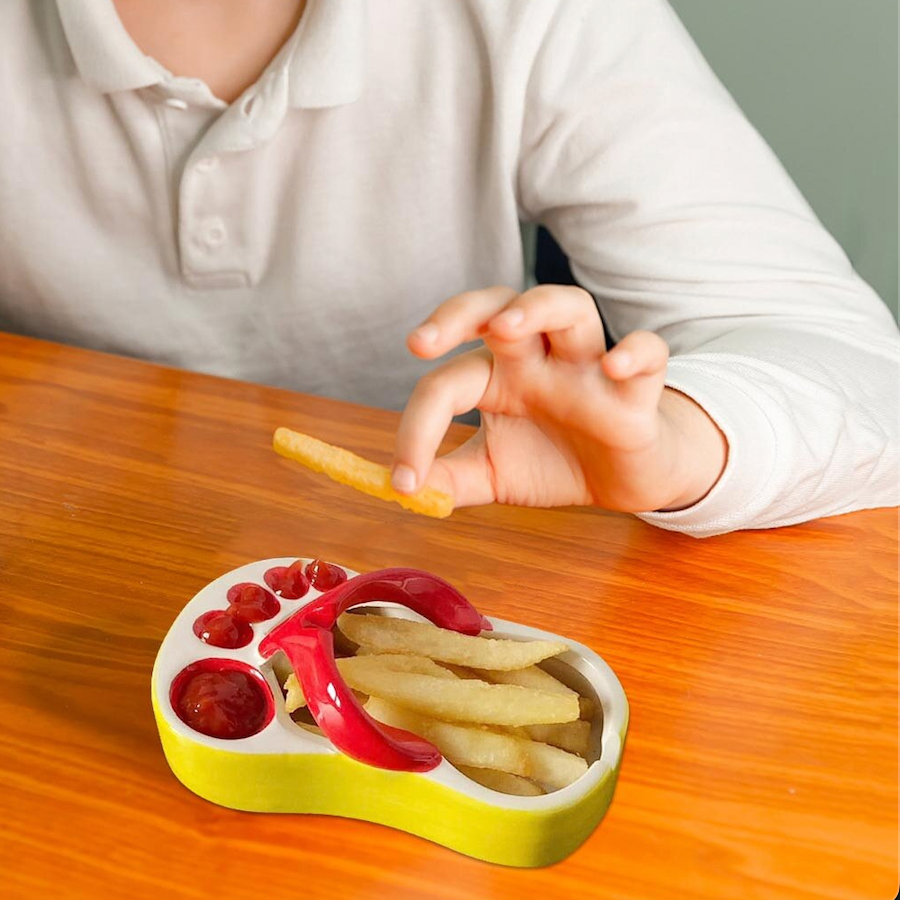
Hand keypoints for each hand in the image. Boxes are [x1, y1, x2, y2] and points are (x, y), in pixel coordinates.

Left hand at [391, 285, 726, 512]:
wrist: (621, 480)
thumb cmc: (553, 463)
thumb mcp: (492, 475)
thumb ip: (448, 480)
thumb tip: (401, 488)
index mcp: (497, 377)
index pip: (448, 381)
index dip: (418, 427)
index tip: (404, 479)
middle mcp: (537, 360)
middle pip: (499, 303)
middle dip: (458, 313)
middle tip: (420, 344)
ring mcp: (586, 368)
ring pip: (570, 305)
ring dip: (537, 307)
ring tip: (505, 327)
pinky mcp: (637, 389)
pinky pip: (648, 352)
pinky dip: (635, 352)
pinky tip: (613, 367)